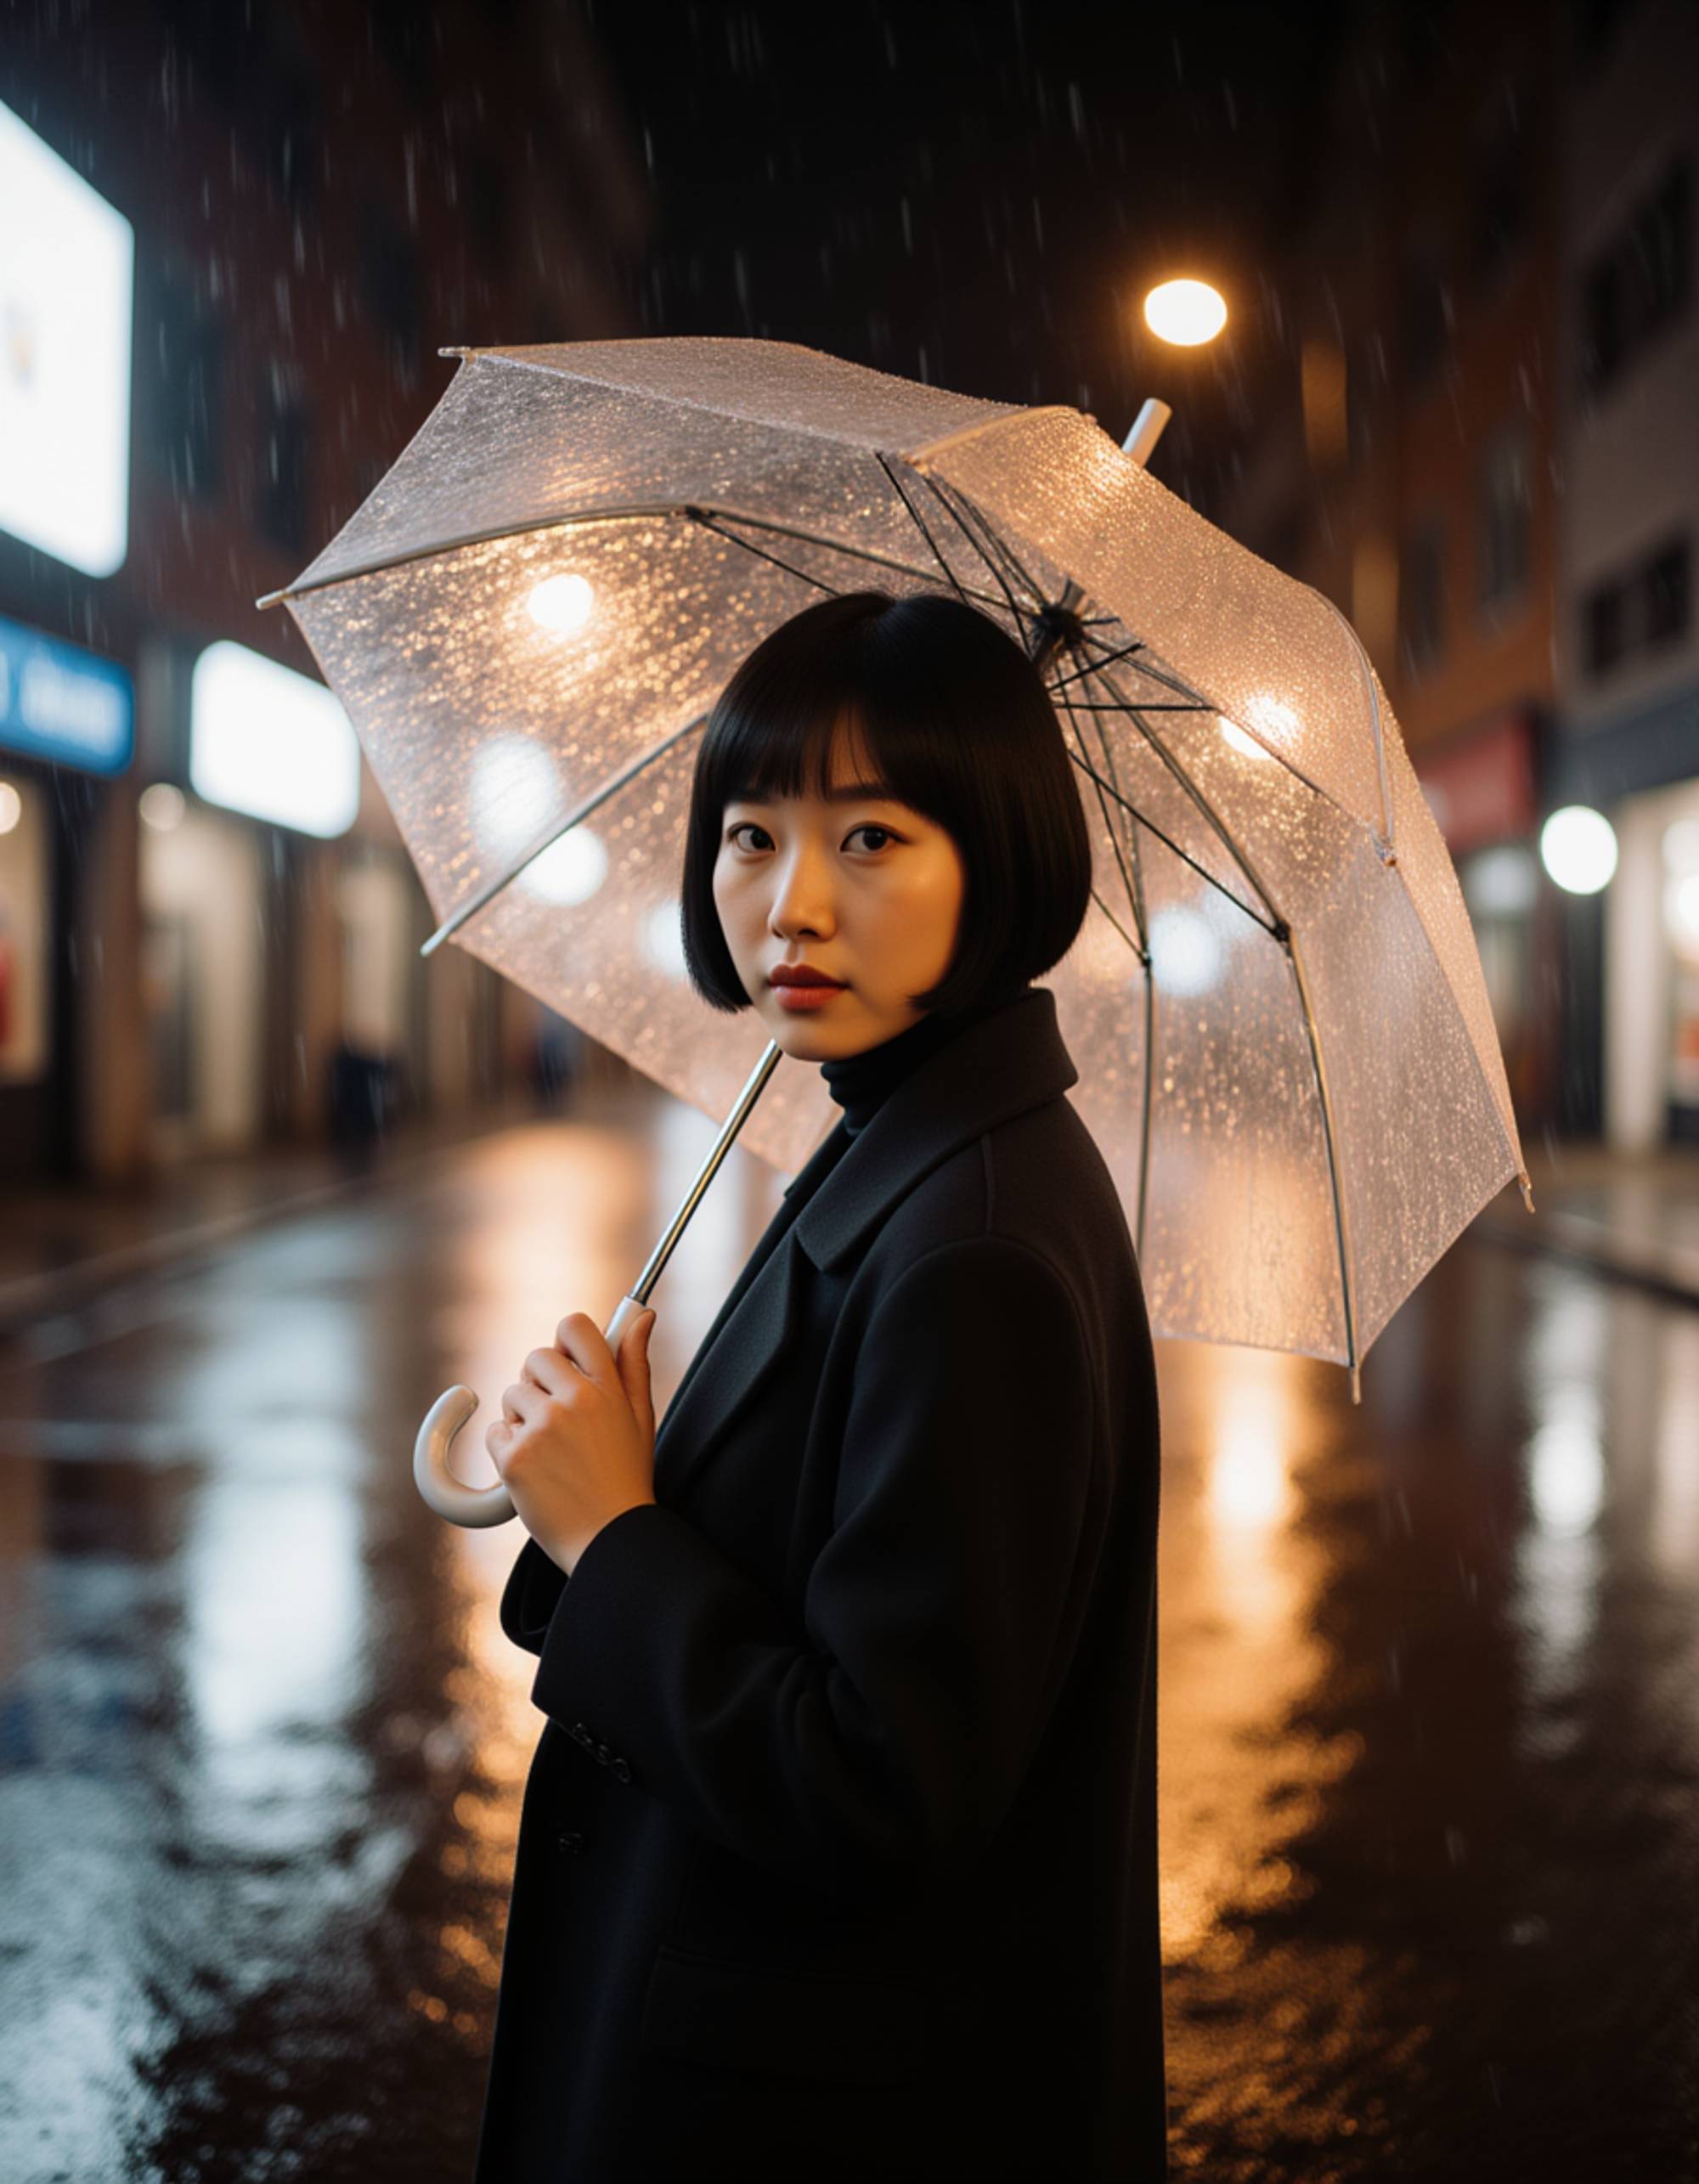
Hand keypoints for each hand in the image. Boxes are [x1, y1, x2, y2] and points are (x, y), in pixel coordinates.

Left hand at [486, 1308, 657, 1574]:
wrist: (609, 1540)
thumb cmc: (626, 1478)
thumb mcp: (641, 1418)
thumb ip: (635, 1362)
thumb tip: (643, 1315)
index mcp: (608, 1388)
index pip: (574, 1327)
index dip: (565, 1341)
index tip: (567, 1362)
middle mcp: (575, 1401)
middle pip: (535, 1358)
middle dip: (540, 1383)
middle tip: (559, 1421)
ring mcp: (542, 1429)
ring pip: (512, 1396)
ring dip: (523, 1419)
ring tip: (551, 1453)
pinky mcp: (515, 1458)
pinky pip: (496, 1434)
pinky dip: (508, 1451)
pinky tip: (536, 1472)